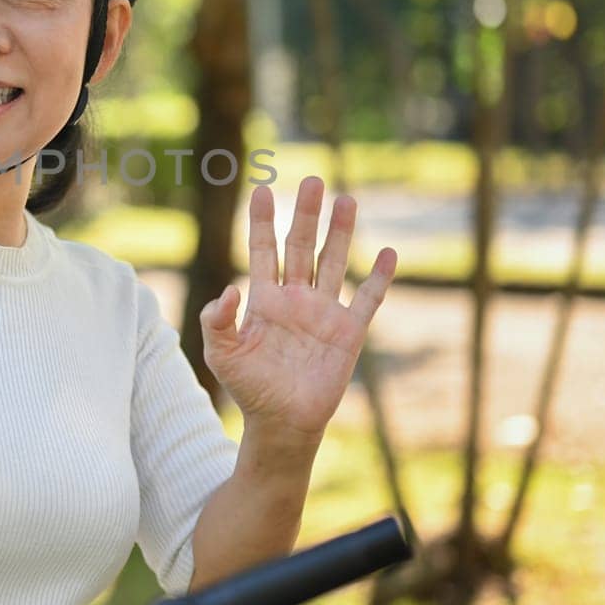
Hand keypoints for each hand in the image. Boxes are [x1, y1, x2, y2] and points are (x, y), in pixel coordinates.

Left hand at [199, 178, 397, 446]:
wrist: (282, 423)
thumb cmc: (248, 388)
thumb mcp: (221, 353)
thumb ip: (216, 320)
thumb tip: (230, 289)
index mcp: (265, 299)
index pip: (264, 250)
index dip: (263, 222)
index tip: (262, 190)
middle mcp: (296, 298)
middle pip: (301, 246)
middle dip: (306, 215)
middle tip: (312, 181)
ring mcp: (324, 313)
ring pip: (334, 263)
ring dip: (340, 233)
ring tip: (347, 200)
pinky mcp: (349, 333)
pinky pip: (367, 300)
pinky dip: (378, 278)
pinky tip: (388, 253)